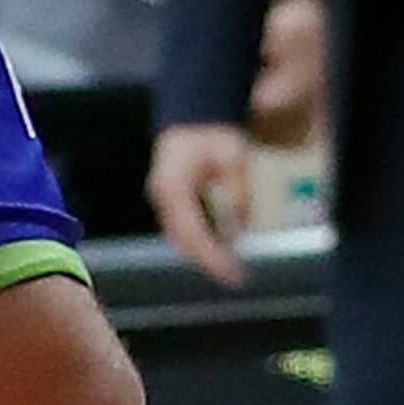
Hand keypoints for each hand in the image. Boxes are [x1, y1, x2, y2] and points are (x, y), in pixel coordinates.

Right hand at [149, 119, 254, 286]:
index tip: (232, 272)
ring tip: (232, 269)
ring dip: (204, 255)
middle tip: (237, 278)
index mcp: (174, 185)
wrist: (191, 126)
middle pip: (183, 240)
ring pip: (181, 239)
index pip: (192, 230)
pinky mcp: (170, 206)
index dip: (211, 255)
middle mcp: (163, 196)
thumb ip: (238, 191)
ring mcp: (163, 202)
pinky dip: (201, 244)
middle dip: (209, 261)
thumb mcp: (234, 157)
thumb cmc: (212, 138)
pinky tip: (221, 253)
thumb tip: (241, 225)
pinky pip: (183, 231)